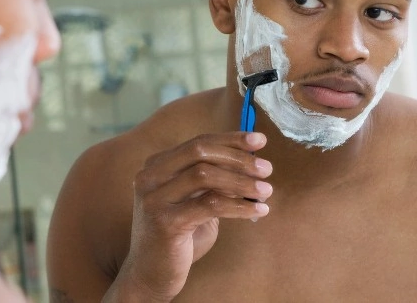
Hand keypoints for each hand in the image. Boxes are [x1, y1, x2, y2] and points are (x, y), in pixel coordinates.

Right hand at [108, 132, 272, 301]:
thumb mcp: (194, 202)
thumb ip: (213, 182)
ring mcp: (154, 198)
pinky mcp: (165, 222)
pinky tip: (258, 210)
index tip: (259, 141)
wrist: (150, 275)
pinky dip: (239, 205)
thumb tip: (251, 162)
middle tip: (266, 168)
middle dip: (237, 157)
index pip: (198, 142)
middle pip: (200, 152)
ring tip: (265, 190)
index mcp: (157, 166)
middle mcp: (150, 177)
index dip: (231, 139)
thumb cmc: (177, 237)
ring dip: (241, 182)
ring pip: (205, 175)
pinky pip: (210, 205)